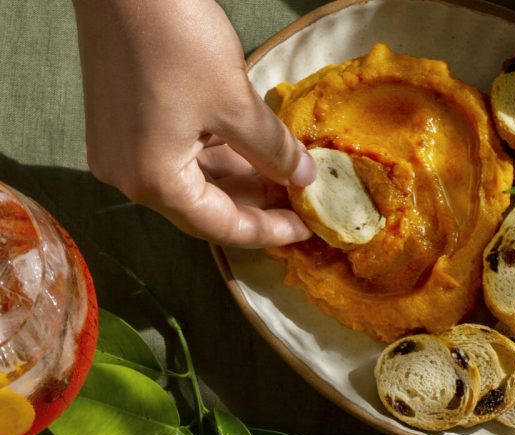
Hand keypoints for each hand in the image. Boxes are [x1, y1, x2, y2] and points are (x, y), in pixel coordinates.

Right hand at [71, 0, 315, 247]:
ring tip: (285, 175)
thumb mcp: (236, 104)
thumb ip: (273, 151)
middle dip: (255, 206)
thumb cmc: (175, 37)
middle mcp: (129, 176)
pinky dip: (216, 156)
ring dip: (239, 180)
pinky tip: (252, 150)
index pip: (221, 226)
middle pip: (205, 208)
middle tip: (300, 203)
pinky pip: (177, 156)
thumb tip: (304, 178)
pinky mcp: (122, 125)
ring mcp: (121, 150)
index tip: (306, 229)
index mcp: (152, 181)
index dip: (270, 231)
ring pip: (193, 181)